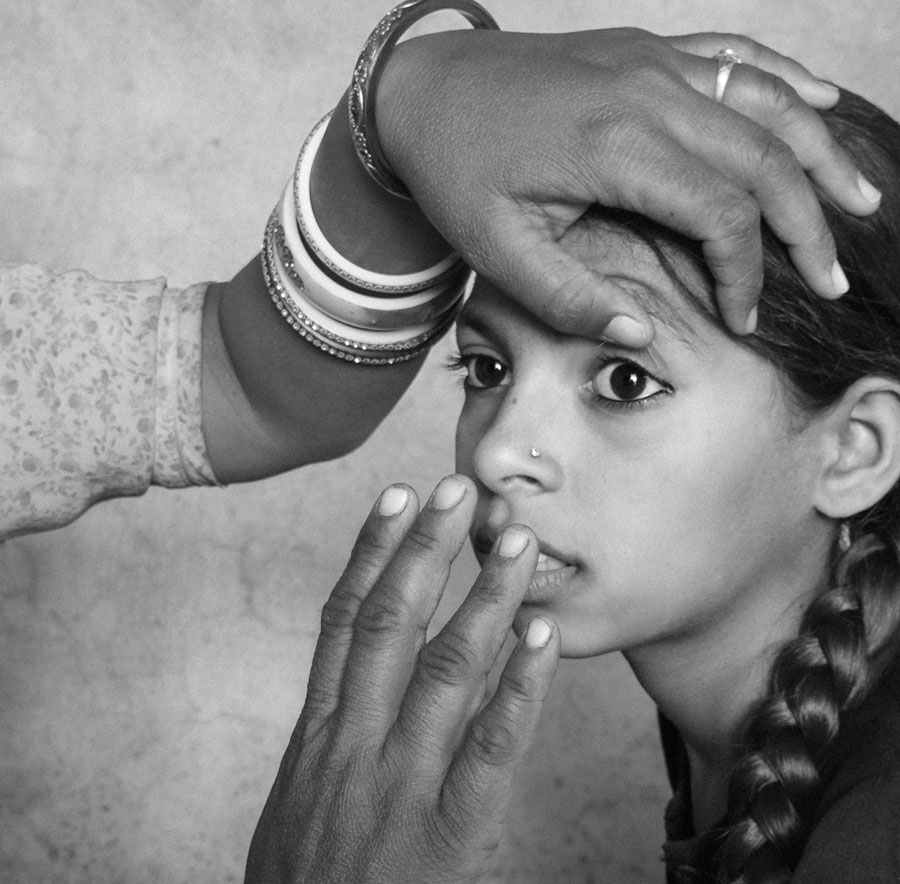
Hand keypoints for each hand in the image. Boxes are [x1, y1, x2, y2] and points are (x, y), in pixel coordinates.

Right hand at [214, 476, 557, 883]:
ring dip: (484, 596)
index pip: (344, 623)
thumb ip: (331, 752)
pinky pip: (491, 744)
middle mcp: (354, 745)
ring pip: (445, 667)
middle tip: (456, 484)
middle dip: (425, 547)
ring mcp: (402, 786)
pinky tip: (542, 635)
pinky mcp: (451, 834)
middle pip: (390, 622)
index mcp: (316, 738)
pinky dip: (520, 684)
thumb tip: (359, 709)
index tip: (393, 500)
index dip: (371, 554)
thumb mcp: (297, 810)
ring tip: (515, 539)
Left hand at [378, 27, 878, 342]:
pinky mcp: (648, 50)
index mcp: (618, 147)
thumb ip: (570, 301)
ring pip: (766, 100)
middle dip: (808, 224)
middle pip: (764, 157)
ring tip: (862, 201)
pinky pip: (737, 55)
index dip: (745, 274)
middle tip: (831, 279)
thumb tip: (638, 340)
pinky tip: (824, 102)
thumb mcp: (496, 253)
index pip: (721, 213)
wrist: (424, 88)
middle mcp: (651, 92)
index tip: (741, 321)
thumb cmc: (456, 172)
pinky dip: (786, 80)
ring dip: (820, 152)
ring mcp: (655, 61)